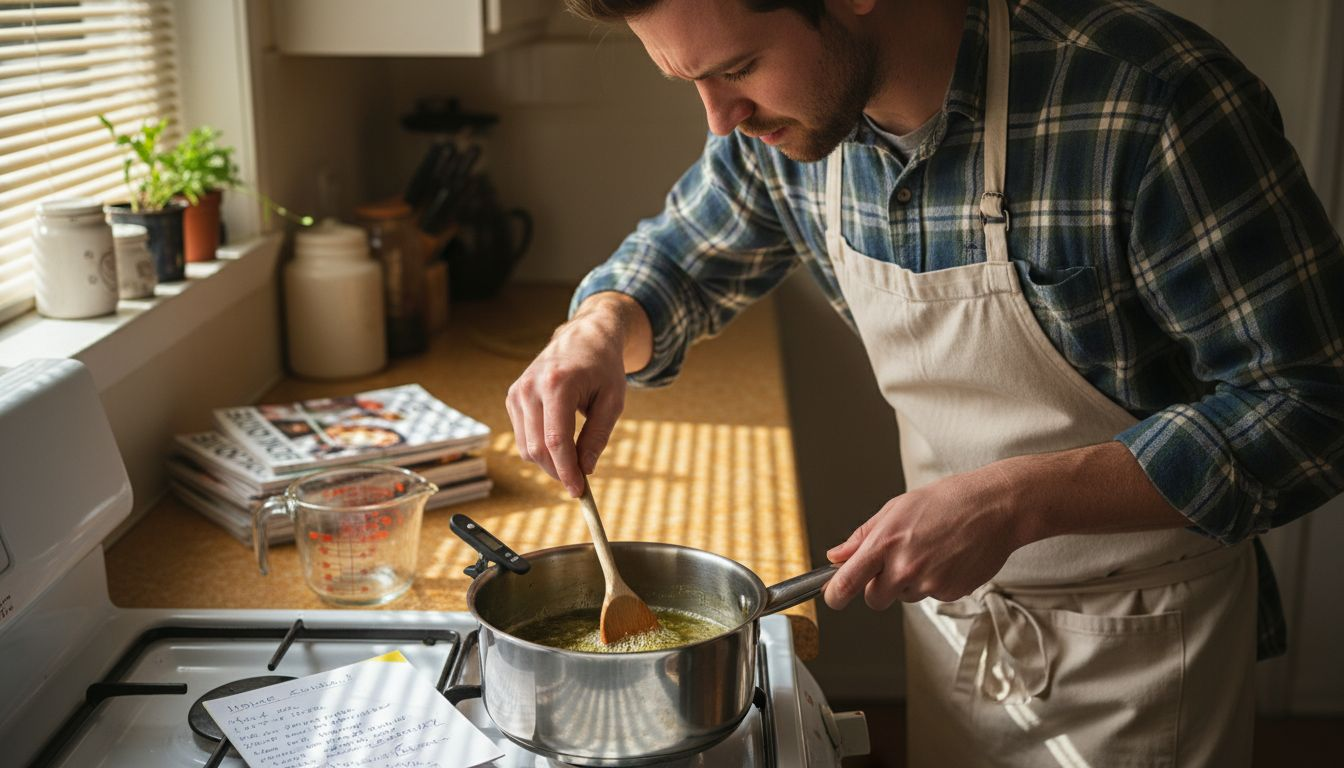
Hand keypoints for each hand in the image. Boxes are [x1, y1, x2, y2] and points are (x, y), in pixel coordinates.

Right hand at [505, 293, 649, 496]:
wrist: (583, 338)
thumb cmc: (603, 368)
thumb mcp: (613, 401)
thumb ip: (597, 437)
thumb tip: (585, 470)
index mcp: (558, 385)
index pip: (556, 440)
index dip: (566, 471)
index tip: (579, 491)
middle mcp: (530, 388)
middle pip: (537, 448)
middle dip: (558, 472)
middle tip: (580, 482)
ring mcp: (517, 392)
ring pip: (527, 448)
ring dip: (549, 463)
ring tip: (574, 459)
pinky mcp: (512, 398)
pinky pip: (523, 437)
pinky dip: (541, 448)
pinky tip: (560, 442)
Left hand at [822, 463, 1023, 609]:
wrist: (995, 507)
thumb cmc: (948, 501)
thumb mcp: (896, 508)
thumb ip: (863, 536)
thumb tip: (837, 556)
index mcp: (886, 543)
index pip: (847, 582)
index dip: (835, 595)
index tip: (833, 597)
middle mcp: (905, 567)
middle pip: (875, 599)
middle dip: (878, 587)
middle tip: (894, 563)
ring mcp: (929, 583)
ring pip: (904, 596)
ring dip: (909, 582)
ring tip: (929, 551)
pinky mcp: (950, 592)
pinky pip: (931, 595)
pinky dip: (934, 582)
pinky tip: (946, 558)